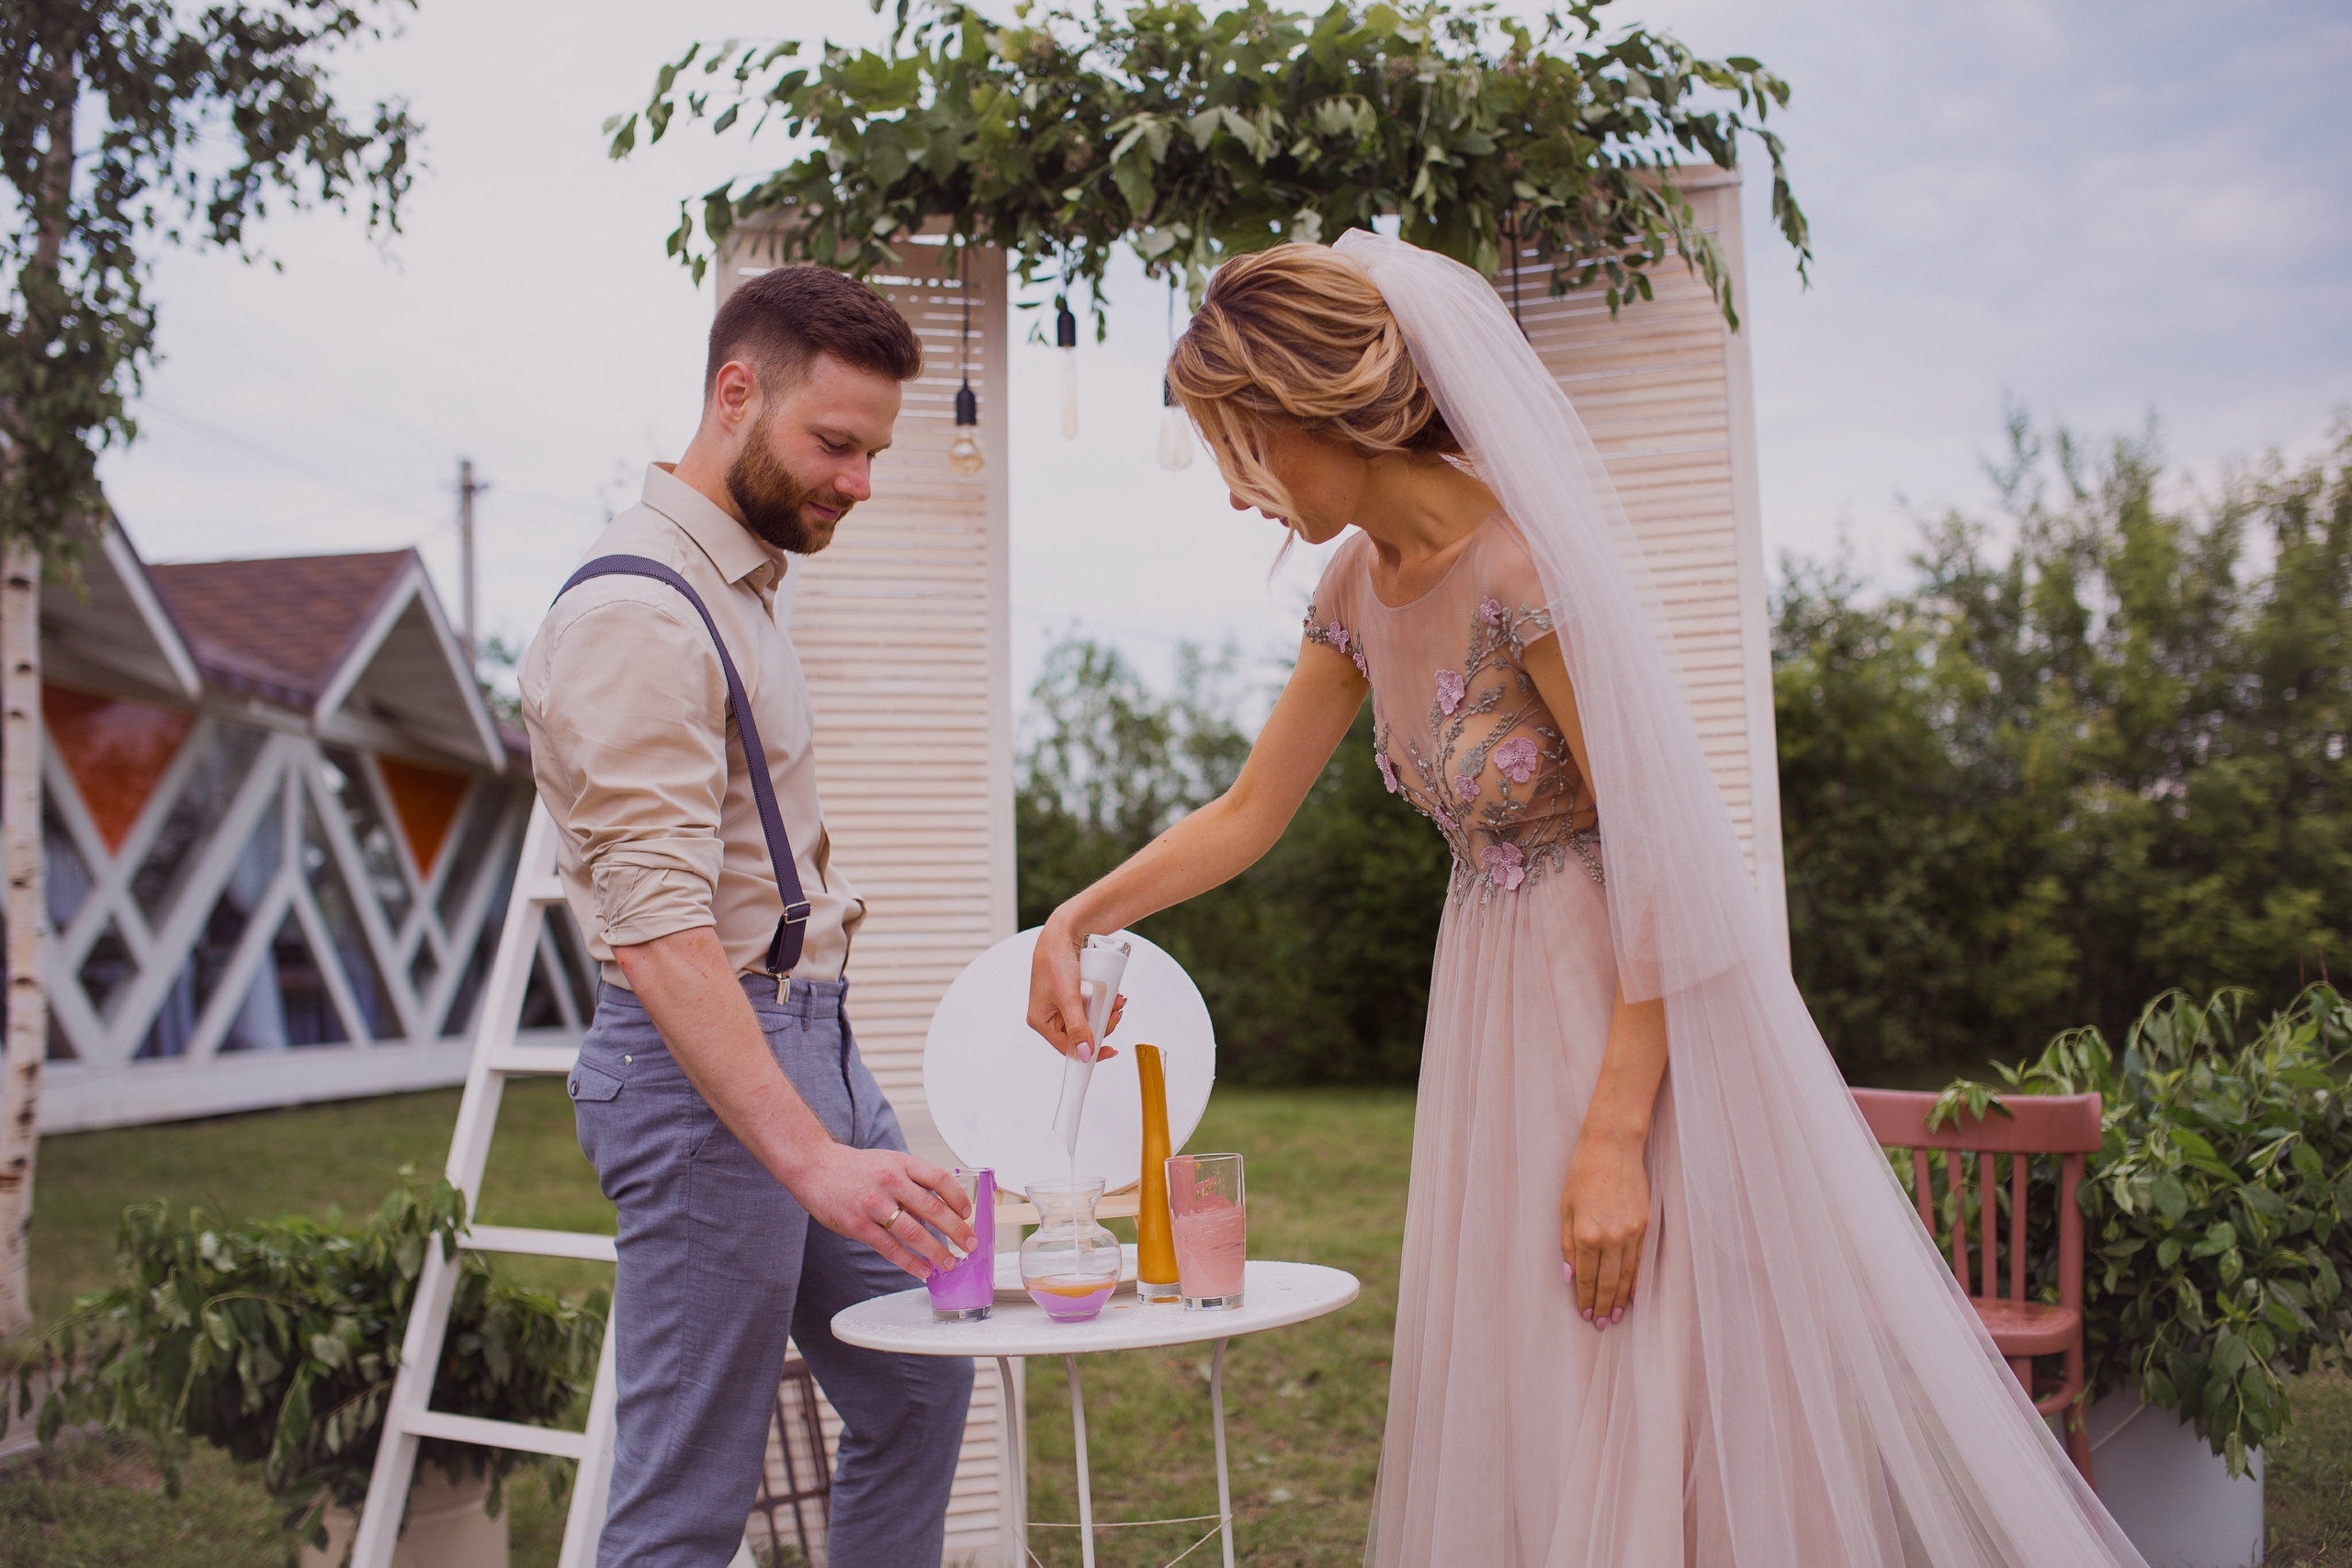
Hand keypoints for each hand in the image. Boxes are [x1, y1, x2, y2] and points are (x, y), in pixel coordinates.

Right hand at [792, 1144, 977, 1279]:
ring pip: (914, 1233)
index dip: (958, 1198)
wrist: (815, 1167)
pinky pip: (890, 1248)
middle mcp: (890, 1182)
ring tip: (949, 1263)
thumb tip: (940, 1208)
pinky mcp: (858, 1226)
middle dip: (956, 1230)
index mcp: (901, 1164)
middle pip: (933, 1209)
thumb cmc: (854, 1168)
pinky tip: (922, 1270)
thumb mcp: (888, 1162)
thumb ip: (912, 1182)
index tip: (967, 1214)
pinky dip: (909, 1262)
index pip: (939, 1179)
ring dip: (936, 1251)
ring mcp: (874, 1204)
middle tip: (969, 1244)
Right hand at [1026, 911, 1127, 1061]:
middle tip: (1115, 1014)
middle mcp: (1051, 1014)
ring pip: (1090, 1020)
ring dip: (1106, 1013)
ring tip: (1116, 1001)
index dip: (1089, 1052)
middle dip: (1102, 1024)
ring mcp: (1063, 1004)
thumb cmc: (1056, 959)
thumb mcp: (1068, 997)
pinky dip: (1103, 1002)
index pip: (1066, 1048)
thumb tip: (1083, 1053)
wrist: (1064, 932)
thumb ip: (1077, 1027)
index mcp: (1041, 1020)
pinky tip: (1113, 996)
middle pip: (1082, 1034)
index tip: (1108, 1052)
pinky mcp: (1073, 994)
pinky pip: (1091, 1006)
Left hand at [1560, 1127, 1649, 1328]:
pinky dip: (1635, 1280)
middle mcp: (1611, 1238)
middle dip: (1602, 1305)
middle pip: (1607, 1282)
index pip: (1585, 1277)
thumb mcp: (1565, 1208)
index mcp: (1586, 1234)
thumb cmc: (1582, 1174)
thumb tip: (1568, 1276)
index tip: (1584, 1314)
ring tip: (1615, 1316)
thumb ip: (1566, 1244)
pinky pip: (1640, 1260)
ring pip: (1626, 1275)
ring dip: (1620, 1299)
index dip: (1584, 1298)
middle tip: (1600, 1324)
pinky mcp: (1645, 1225)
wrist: (1612, 1147)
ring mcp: (1631, 1232)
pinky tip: (1632, 1293)